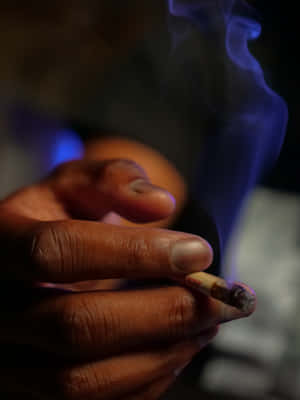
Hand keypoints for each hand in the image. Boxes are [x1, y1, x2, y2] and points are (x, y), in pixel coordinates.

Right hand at [0, 158, 249, 398]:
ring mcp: (9, 357)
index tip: (199, 252)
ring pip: (83, 379)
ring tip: (209, 322)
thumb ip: (113, 180)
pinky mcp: (32, 388)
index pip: (58, 252)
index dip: (132, 253)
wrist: (26, 260)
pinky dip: (148, 380)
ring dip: (161, 352)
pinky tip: (179, 347)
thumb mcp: (73, 184)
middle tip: (220, 297)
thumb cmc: (55, 217)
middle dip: (163, 313)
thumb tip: (161, 203)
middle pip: (76, 326)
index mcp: (1, 243)